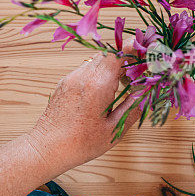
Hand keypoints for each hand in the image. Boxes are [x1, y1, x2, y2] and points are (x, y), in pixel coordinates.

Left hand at [27, 49, 137, 172]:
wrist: (47, 148)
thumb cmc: (80, 143)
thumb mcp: (114, 128)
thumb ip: (133, 107)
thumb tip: (146, 92)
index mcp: (98, 84)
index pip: (119, 51)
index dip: (135, 47)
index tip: (147, 51)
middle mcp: (83, 75)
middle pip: (109, 54)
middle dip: (126, 59)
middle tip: (137, 74)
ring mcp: (71, 77)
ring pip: (96, 61)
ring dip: (111, 67)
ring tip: (121, 86)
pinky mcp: (64, 83)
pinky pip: (85, 70)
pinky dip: (98, 74)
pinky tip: (103, 92)